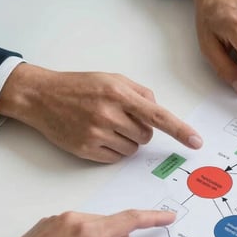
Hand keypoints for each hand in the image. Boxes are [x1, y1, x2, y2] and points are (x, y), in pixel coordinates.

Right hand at [0, 64, 202, 162]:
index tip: (196, 142)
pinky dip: (114, 150)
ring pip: (133, 148)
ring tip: (107, 125)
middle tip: (121, 118)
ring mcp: (97, 133)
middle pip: (147, 135)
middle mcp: (109, 113)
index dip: (180, 130)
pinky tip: (99, 135)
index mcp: (119, 93)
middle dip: (141, 129)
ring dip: (128, 140)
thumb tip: (158, 110)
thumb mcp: (112, 78)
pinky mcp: (86, 148)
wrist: (40, 96)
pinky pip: (116, 157)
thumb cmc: (79, 86)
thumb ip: (139, 92)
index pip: (158, 115)